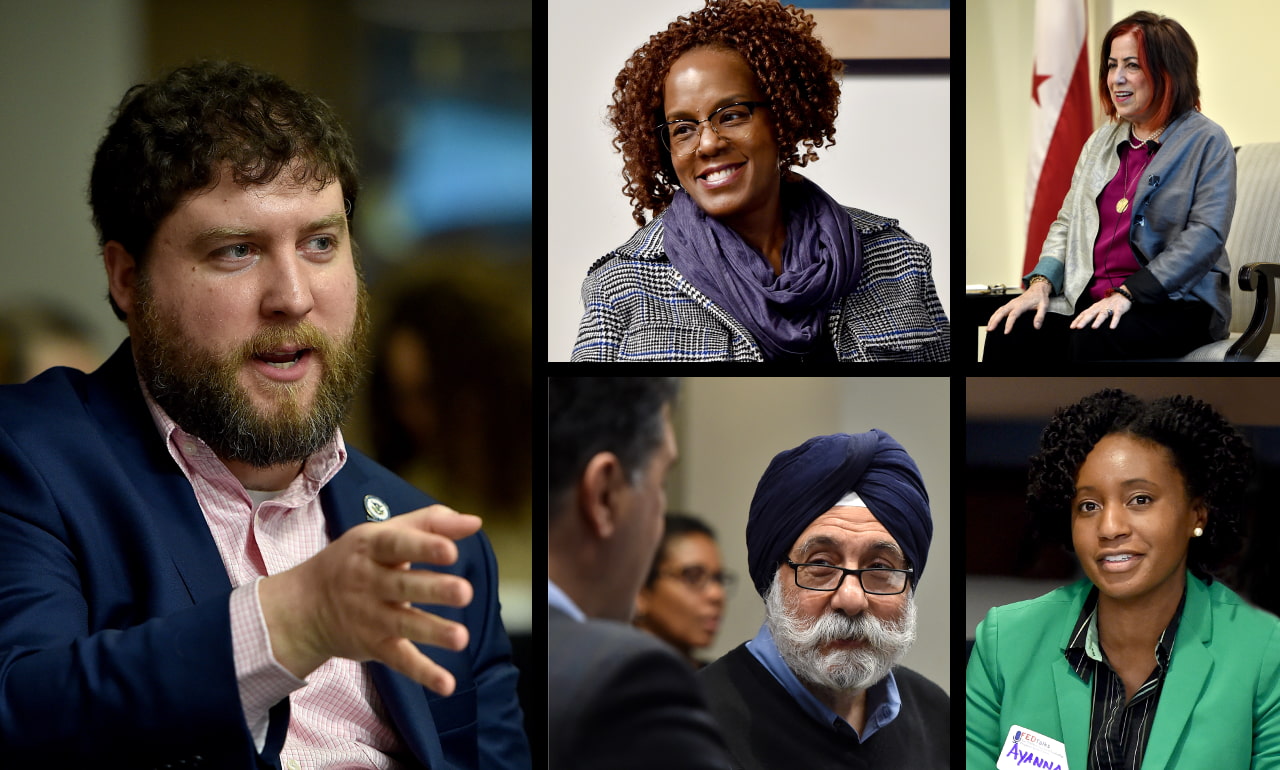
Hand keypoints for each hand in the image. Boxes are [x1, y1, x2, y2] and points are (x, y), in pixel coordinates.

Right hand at [259, 505, 481, 695]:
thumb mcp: (384, 532)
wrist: (303, 605)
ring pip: (404, 623)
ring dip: (433, 632)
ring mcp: (370, 616)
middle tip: (465, 592)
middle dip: (434, 589)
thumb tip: (474, 522)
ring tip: (461, 638)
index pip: (398, 544)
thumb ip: (431, 523)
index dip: (424, 547)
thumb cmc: (356, 560)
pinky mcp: (374, 645)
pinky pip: (399, 660)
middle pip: (404, 585)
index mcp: (372, 547)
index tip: (451, 551)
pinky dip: (422, 673)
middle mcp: (368, 581)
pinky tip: (446, 684)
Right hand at [986, 280, 1050, 333]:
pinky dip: (995, 315)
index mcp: (1021, 304)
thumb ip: (1040, 317)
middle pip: (1001, 312)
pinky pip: (1000, 309)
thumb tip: (1037, 326)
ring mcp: (1011, 303)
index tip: (1006, 331)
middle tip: (990, 329)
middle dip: (994, 321)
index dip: (1009, 324)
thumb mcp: (1044, 306)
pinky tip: (992, 320)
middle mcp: (1014, 303)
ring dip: (992, 318)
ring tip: (989, 327)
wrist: (1038, 288)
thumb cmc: (1040, 297)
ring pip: (999, 311)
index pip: (1013, 315)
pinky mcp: (1010, 304)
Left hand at [1069, 293, 1131, 329]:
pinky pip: (1116, 315)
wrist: (1123, 294)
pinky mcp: (1119, 309)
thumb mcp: (1098, 307)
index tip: (1072, 327)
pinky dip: (1114, 321)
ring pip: (1103, 314)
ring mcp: (1109, 308)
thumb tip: (1081, 323)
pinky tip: (1112, 327)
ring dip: (1098, 321)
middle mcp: (1100, 307)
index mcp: (1094, 307)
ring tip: (1094, 327)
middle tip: (1078, 327)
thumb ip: (1091, 314)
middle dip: (1084, 321)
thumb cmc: (1109, 303)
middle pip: (1091, 314)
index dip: (1077, 320)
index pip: (1084, 314)